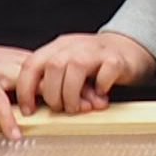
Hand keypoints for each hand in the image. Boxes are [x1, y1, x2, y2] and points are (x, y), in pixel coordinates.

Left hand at [23, 31, 155, 115]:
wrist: (129, 48)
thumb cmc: (95, 63)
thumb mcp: (68, 66)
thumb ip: (51, 80)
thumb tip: (32, 108)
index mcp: (58, 47)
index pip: (32, 64)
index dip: (26, 90)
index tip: (28, 110)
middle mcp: (75, 45)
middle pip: (53, 66)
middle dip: (53, 94)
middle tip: (61, 108)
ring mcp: (96, 50)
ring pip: (76, 67)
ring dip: (73, 94)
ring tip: (78, 107)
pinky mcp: (117, 59)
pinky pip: (106, 72)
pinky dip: (101, 87)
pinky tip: (100, 95)